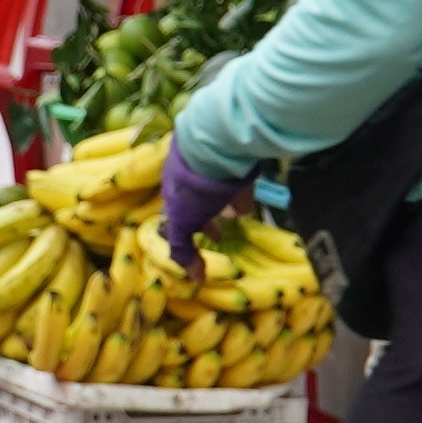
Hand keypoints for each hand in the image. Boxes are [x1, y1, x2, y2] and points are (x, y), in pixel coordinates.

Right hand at [156, 141, 237, 262]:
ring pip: (216, 188)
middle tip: (224, 230)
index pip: (180, 212)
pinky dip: (239, 190)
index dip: (195, 230)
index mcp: (174, 189)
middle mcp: (189, 175)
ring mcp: (210, 163)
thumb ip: (184, 250)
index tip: (215, 240)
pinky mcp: (231, 155)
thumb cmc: (194, 186)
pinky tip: (248, 199)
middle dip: (209, 216)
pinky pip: (234, 177)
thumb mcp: (182, 222)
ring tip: (237, 213)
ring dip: (223, 203)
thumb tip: (195, 279)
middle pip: (199, 200)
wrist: (216, 143)